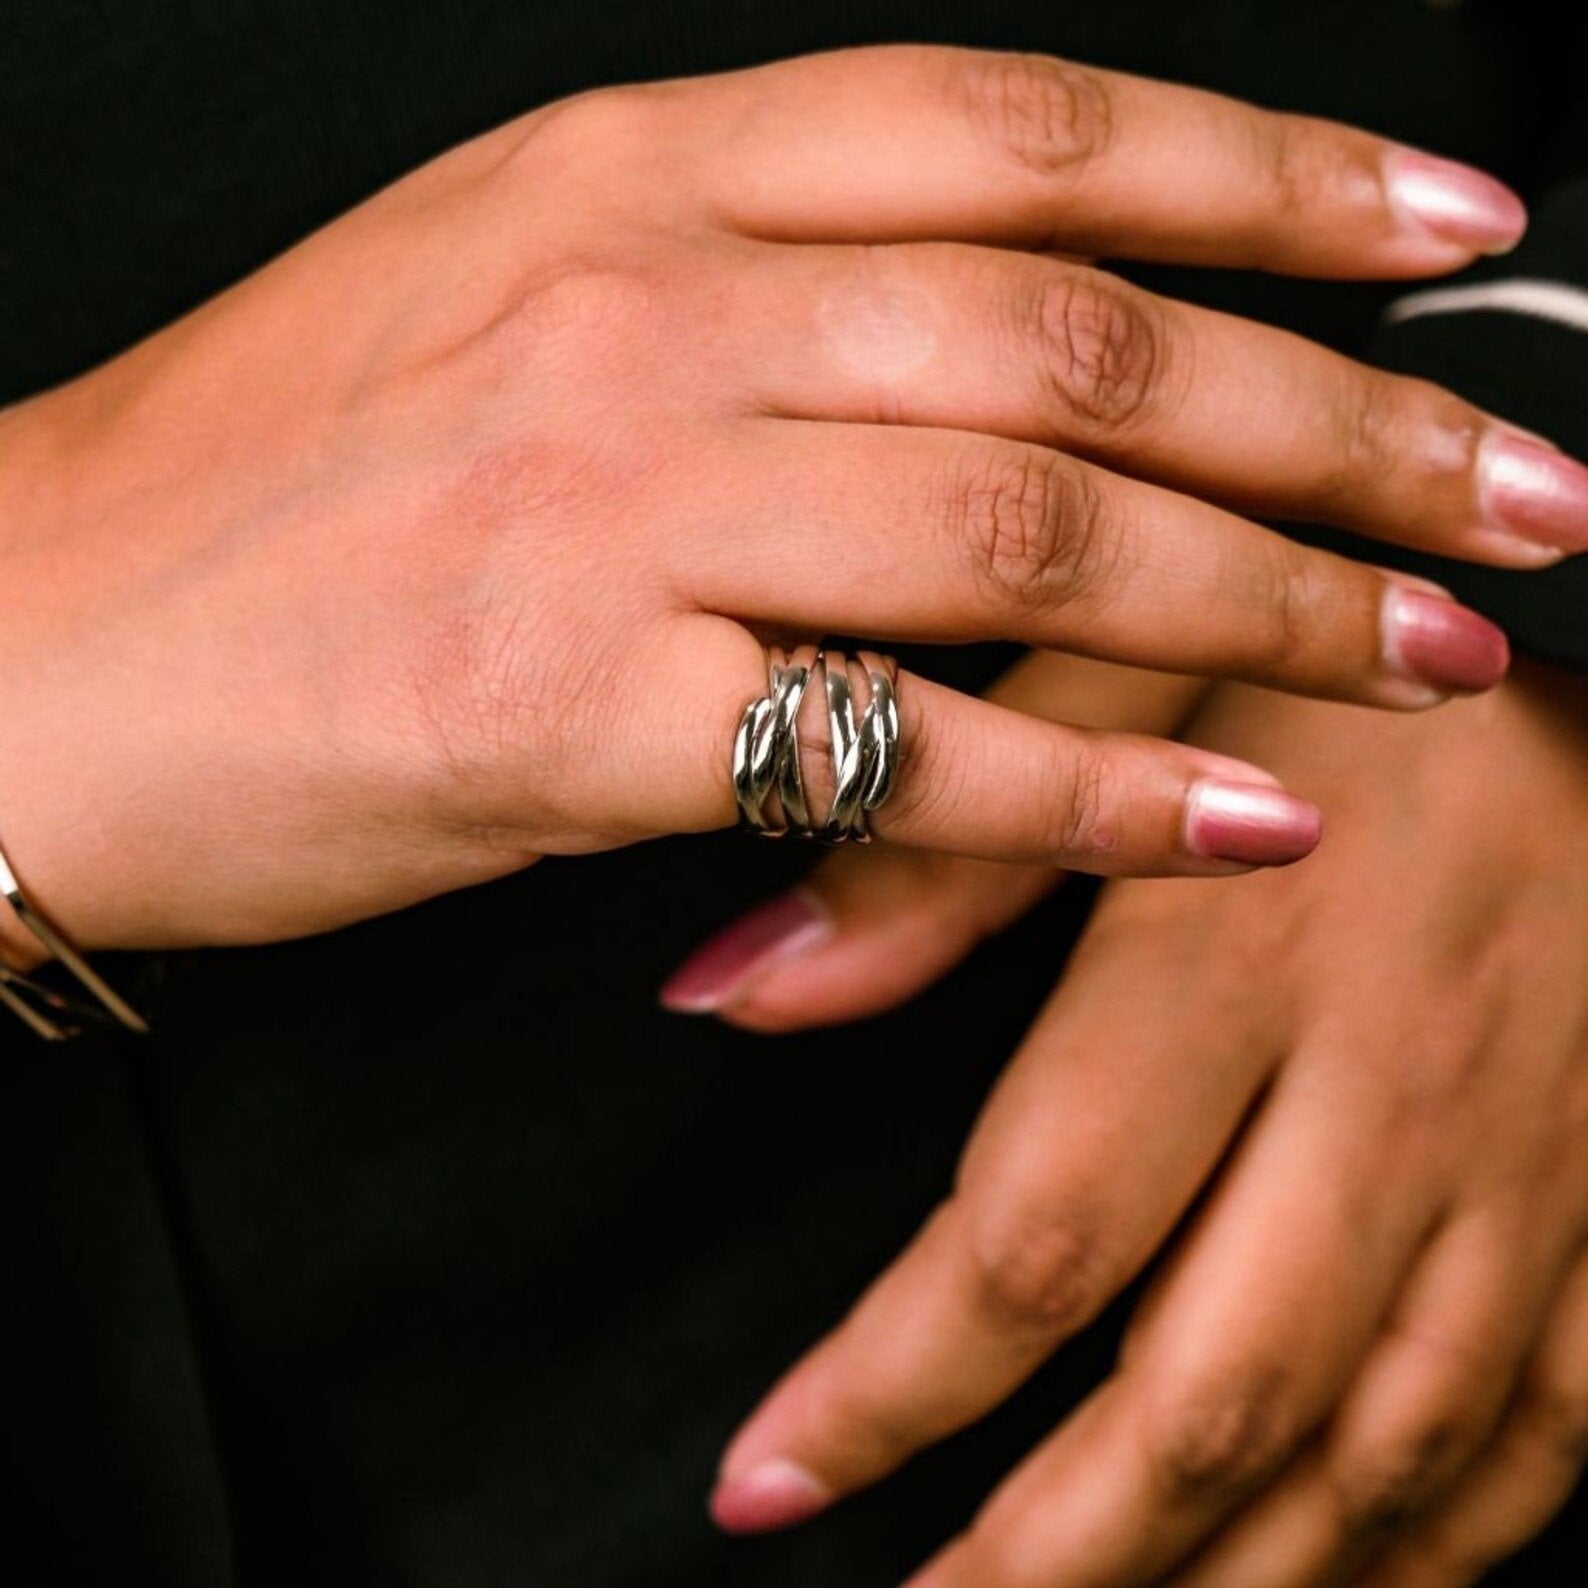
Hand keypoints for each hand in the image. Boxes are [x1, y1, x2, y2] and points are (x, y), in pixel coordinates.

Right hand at [0, 44, 1564, 963]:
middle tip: (1520, 496)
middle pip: (1085, 342)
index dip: (1274, 167)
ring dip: (1265, 602)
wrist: (27, 637)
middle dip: (1346, 420)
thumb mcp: (507, 307)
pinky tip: (1240, 821)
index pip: (1026, 129)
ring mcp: (603, 505)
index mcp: (632, 176)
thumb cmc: (265, 484)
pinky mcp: (561, 715)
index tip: (1456, 228)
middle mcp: (643, 304)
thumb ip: (742, 305)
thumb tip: (978, 365)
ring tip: (1433, 656)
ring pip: (1027, 537)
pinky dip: (1094, 796)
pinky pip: (902, 748)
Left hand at [686, 658, 1587, 1586]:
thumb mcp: (1129, 693)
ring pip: (1369, 1466)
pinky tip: (1312, 1584)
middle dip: (1039, 1553)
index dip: (886, 1387)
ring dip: (1208, 1586)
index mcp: (1243, 963)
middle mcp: (1391, 1098)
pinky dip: (1416, 1554)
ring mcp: (1528, 1178)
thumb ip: (936, 862)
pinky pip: (1537, 1447)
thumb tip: (729, 990)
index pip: (1038, 1239)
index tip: (766, 1479)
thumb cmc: (1353, 685)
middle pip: (1202, 1401)